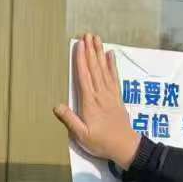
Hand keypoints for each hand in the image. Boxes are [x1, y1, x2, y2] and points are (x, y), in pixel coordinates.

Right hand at [55, 34, 140, 170]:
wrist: (125, 147)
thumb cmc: (102, 142)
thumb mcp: (82, 135)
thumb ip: (70, 120)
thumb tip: (57, 105)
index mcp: (90, 102)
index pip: (84, 76)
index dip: (80, 60)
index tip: (79, 45)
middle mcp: (101, 94)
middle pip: (94, 68)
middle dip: (90, 51)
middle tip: (87, 35)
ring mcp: (110, 95)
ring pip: (104, 70)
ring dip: (99, 53)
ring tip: (97, 39)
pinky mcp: (117, 97)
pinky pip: (114, 77)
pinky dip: (112, 65)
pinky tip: (110, 55)